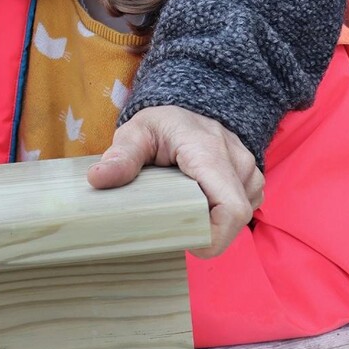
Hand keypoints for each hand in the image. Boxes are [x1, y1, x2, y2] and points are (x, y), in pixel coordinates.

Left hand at [87, 106, 264, 256]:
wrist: (188, 107)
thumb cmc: (161, 122)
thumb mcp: (136, 133)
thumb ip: (121, 157)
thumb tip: (97, 180)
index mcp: (210, 152)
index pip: (231, 209)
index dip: (214, 236)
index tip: (187, 241)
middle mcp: (237, 161)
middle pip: (235, 218)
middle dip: (208, 230)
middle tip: (177, 224)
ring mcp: (249, 170)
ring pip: (240, 215)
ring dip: (215, 220)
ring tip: (187, 205)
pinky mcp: (251, 179)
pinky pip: (243, 207)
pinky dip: (222, 212)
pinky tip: (201, 200)